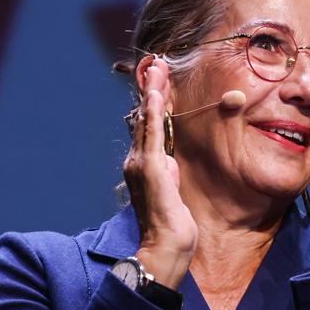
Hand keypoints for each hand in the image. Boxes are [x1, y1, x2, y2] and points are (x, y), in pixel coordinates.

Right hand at [122, 56, 196, 286]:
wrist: (164, 247)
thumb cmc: (171, 226)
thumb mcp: (172, 192)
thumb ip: (169, 175)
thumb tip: (171, 163)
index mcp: (144, 166)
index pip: (148, 127)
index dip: (153, 102)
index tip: (158, 80)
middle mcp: (137, 161)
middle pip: (144, 116)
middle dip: (151, 88)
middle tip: (156, 62)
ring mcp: (141, 163)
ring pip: (146, 119)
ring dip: (152, 90)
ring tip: (156, 67)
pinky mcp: (150, 168)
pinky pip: (152, 133)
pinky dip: (154, 111)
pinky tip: (157, 93)